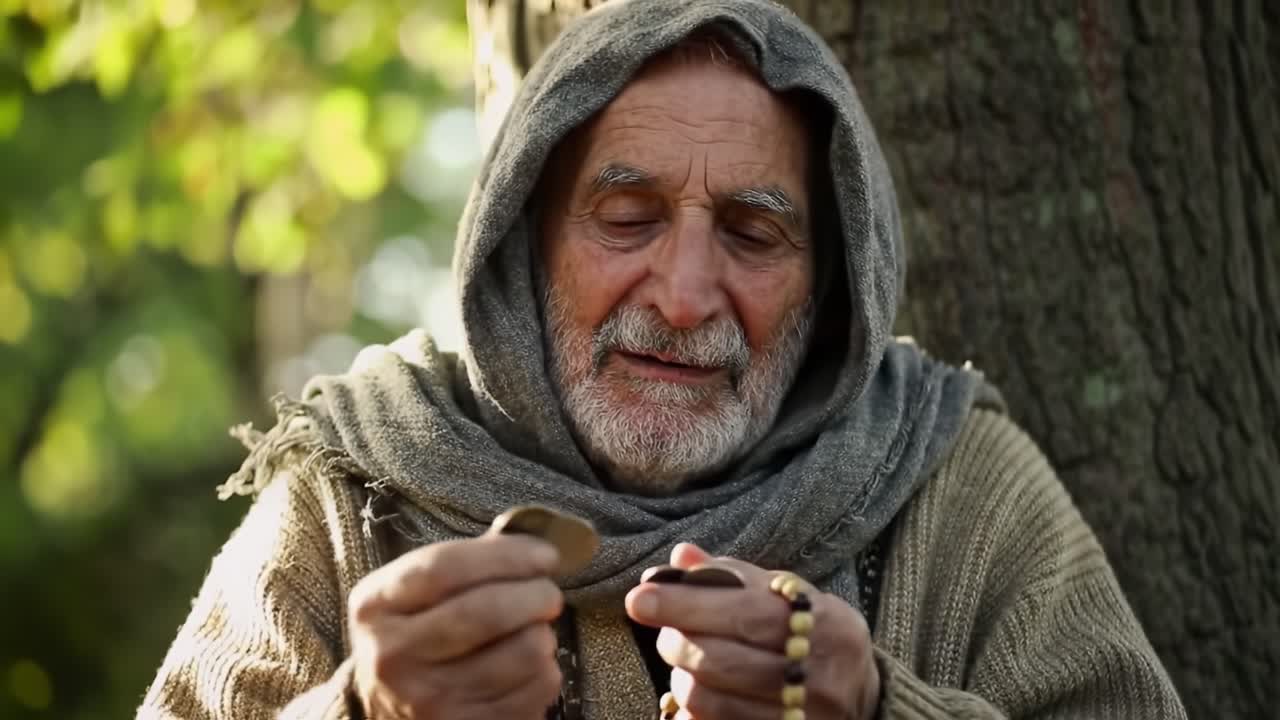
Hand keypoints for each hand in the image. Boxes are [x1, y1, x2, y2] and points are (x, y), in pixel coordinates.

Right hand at [347, 534, 564, 719]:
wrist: (389, 713)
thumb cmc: (415, 637)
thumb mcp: (413, 596)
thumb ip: (465, 565)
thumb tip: (532, 543)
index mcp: (376, 606)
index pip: (445, 568)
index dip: (506, 555)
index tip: (544, 554)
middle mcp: (394, 655)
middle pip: (486, 611)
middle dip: (535, 594)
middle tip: (548, 593)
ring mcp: (430, 699)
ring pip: (523, 652)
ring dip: (543, 635)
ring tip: (532, 631)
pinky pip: (536, 688)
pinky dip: (546, 670)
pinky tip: (527, 665)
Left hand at [625, 544, 879, 719]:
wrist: (864, 699)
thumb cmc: (814, 635)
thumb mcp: (791, 596)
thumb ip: (736, 575)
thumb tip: (681, 557)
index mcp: (824, 624)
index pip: (745, 612)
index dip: (687, 605)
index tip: (640, 598)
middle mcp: (820, 676)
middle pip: (722, 661)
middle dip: (677, 643)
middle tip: (668, 635)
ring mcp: (804, 718)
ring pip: (712, 701)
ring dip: (682, 679)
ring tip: (685, 666)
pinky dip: (693, 712)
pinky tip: (695, 698)